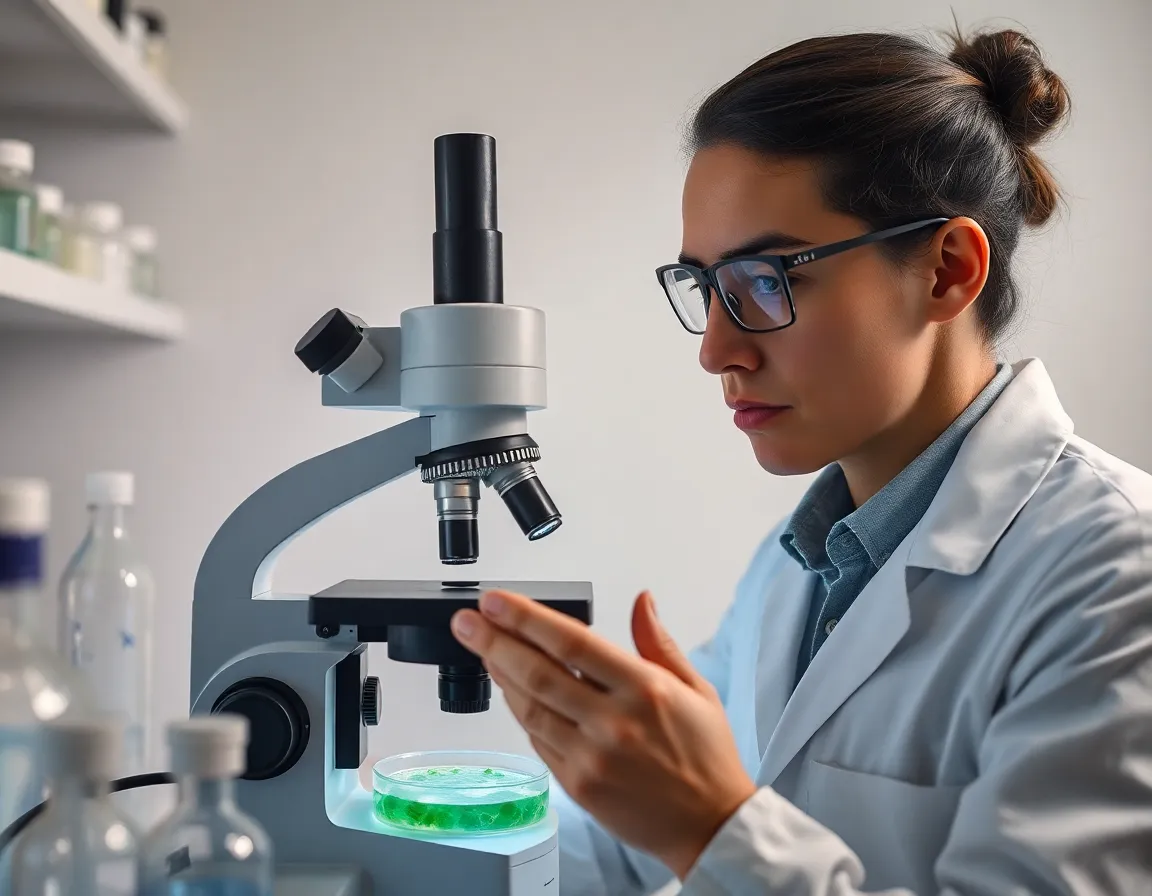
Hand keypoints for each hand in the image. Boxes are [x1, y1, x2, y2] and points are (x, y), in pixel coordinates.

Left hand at [451, 590, 756, 879]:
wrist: (709, 825)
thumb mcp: (696, 689)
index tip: (497, 601)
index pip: (572, 644)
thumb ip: (658, 643)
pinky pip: (537, 740)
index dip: (528, 619)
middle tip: (466, 621)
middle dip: (494, 641)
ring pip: (530, 708)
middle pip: (538, 674)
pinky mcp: (577, 785)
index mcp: (644, 690)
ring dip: (500, 675)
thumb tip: (641, 600)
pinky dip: (519, 710)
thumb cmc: (705, 756)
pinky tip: (510, 689)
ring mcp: (590, 757)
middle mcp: (613, 724)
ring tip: (482, 648)